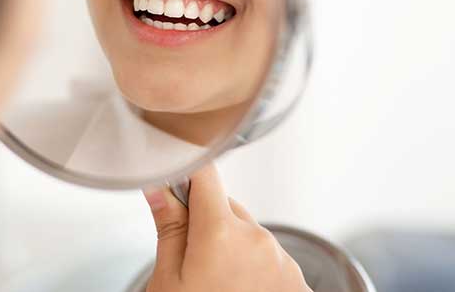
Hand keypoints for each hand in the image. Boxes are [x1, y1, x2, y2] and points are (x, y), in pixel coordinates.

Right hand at [143, 164, 310, 291]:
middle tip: (188, 259)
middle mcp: (256, 238)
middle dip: (205, 222)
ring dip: (230, 248)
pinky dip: (253, 269)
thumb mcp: (169, 281)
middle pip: (226, 207)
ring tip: (214, 286)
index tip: (174, 182)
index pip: (204, 174)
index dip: (187, 174)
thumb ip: (168, 228)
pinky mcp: (296, 280)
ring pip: (248, 234)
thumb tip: (158, 188)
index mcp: (219, 231)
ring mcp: (280, 259)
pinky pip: (269, 258)